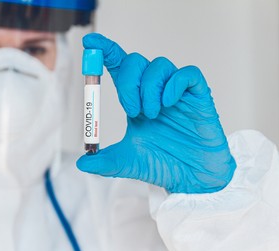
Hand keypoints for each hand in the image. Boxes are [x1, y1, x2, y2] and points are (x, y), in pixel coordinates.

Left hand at [76, 33, 235, 193]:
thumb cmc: (163, 165)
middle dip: (128, 82)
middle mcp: (154, 93)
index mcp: (135, 102)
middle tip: (133, 110)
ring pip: (160, 65)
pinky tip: (168, 103)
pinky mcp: (198, 97)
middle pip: (136, 62)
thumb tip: (81, 162)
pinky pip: (188, 74)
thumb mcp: (126, 163)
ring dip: (149, 87)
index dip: (105, 52)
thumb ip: (104, 162)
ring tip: (152, 113)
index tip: (90, 43)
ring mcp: (176, 94)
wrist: (192, 180)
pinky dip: (175, 84)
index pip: (119, 68)